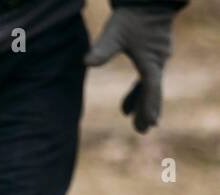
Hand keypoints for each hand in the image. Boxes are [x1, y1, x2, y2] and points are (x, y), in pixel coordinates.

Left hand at [84, 7, 176, 133]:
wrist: (146, 0)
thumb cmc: (130, 17)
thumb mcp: (114, 33)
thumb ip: (102, 50)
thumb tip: (87, 63)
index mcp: (151, 61)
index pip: (151, 88)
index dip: (149, 106)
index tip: (151, 122)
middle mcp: (158, 61)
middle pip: (153, 91)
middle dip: (148, 110)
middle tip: (144, 130)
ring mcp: (158, 57)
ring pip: (150, 86)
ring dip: (143, 104)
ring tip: (136, 123)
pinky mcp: (154, 53)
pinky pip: (147, 78)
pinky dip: (139, 92)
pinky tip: (127, 107)